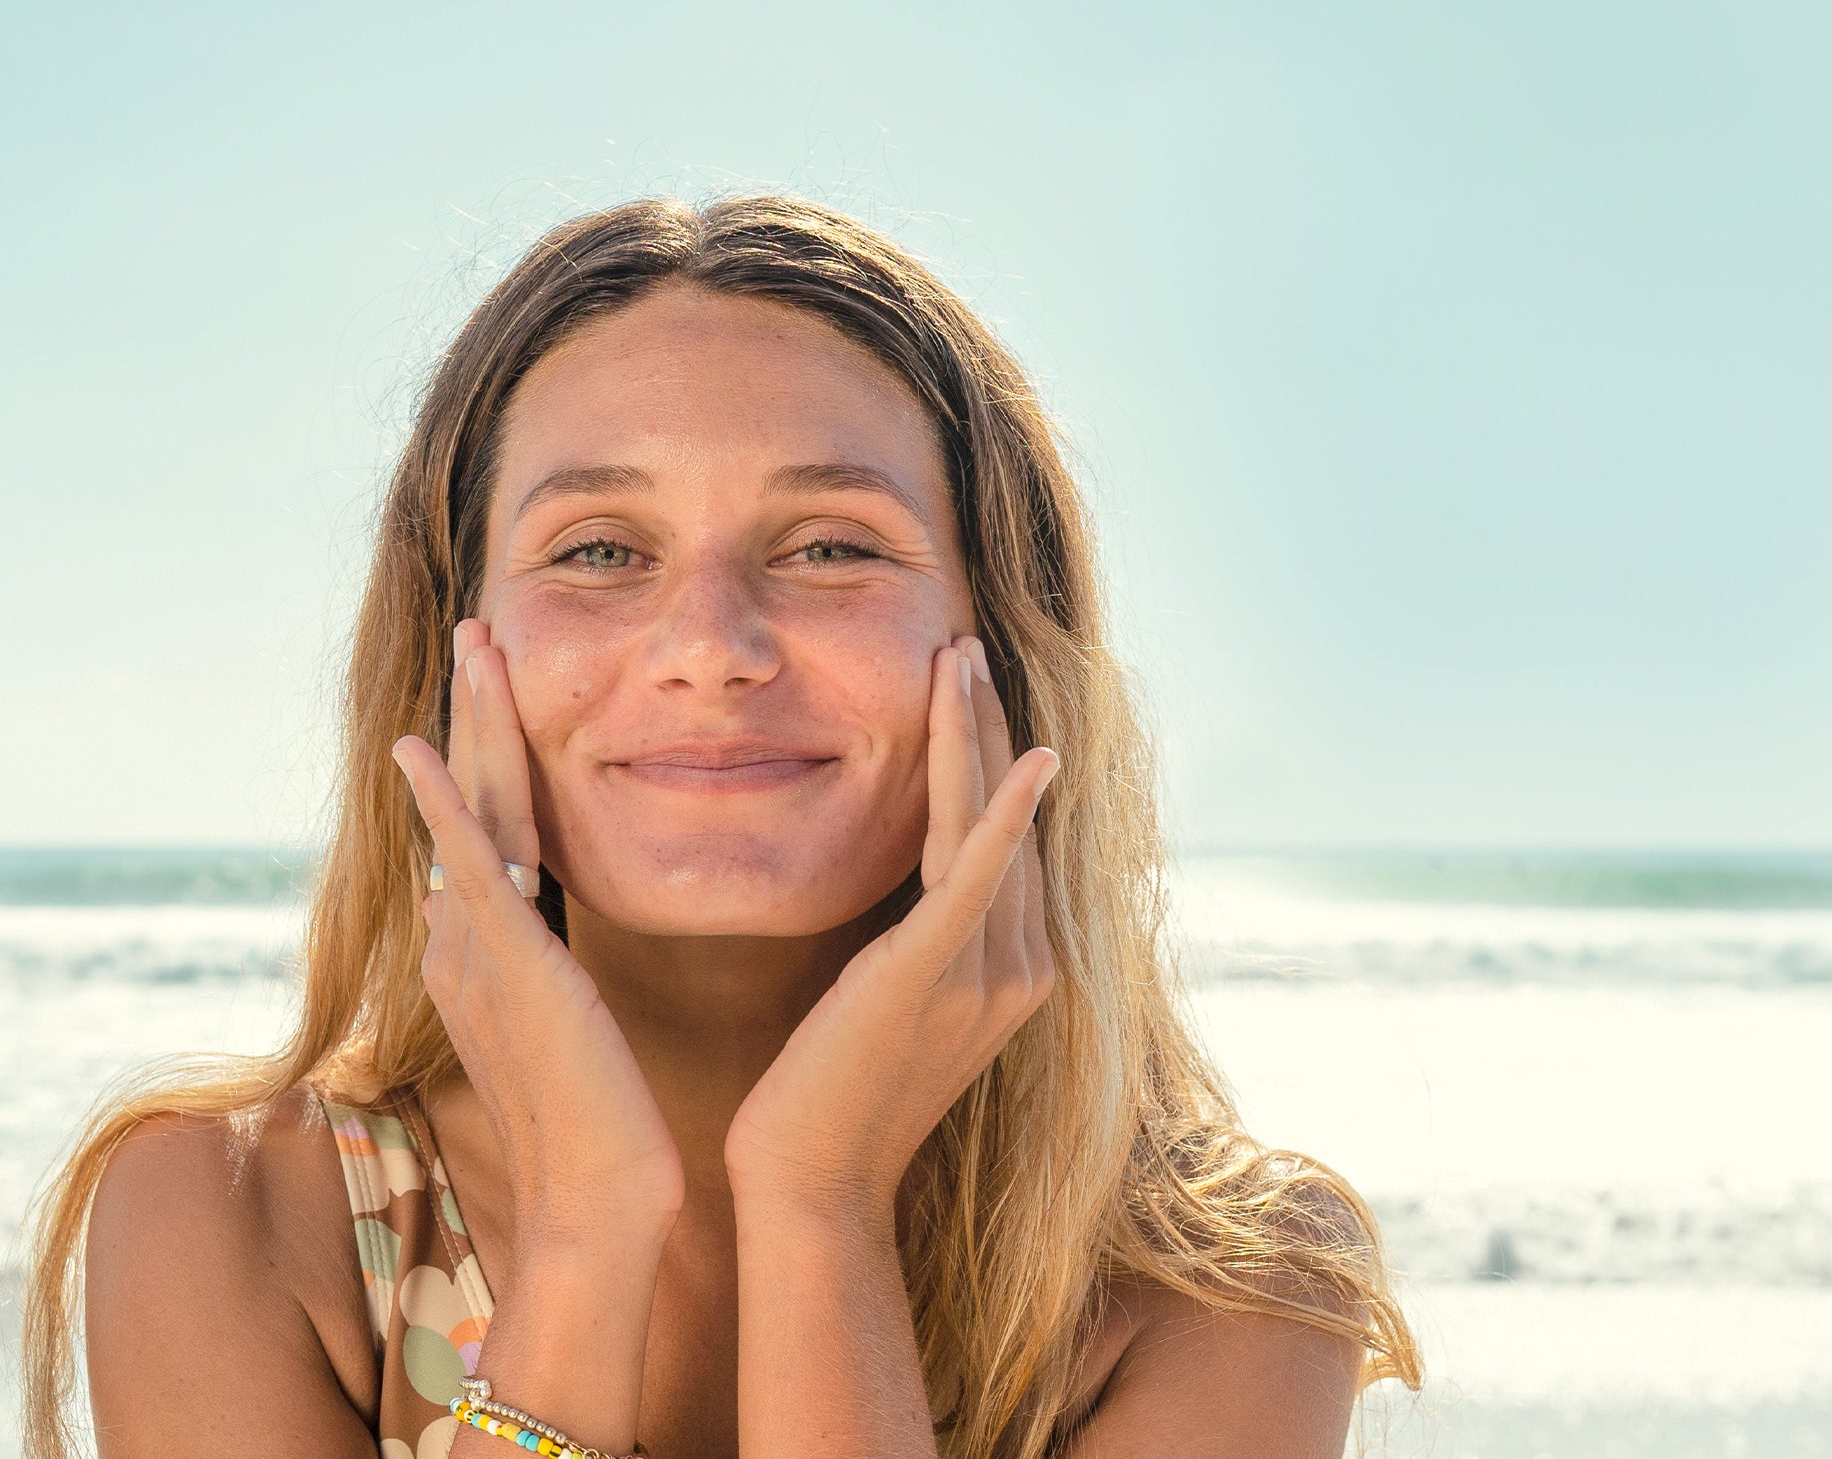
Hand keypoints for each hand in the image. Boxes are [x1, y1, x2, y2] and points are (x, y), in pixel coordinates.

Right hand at [391, 618, 685, 1238]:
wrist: (600, 1199)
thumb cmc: (600, 1131)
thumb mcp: (562, 1027)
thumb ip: (532, 965)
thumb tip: (476, 908)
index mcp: (487, 952)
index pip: (488, 829)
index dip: (494, 753)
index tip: (502, 685)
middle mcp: (469, 940)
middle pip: (474, 798)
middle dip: (477, 712)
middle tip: (483, 630)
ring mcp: (480, 947)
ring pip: (473, 806)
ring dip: (469, 720)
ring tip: (475, 642)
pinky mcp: (504, 962)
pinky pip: (465, 865)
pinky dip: (440, 804)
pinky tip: (416, 747)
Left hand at [722, 635, 1063, 1217]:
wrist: (809, 1187)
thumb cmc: (824, 1100)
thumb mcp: (882, 1004)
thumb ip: (909, 942)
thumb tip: (893, 887)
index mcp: (1013, 974)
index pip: (1009, 841)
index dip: (990, 759)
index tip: (965, 687)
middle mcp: (1021, 971)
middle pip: (1011, 819)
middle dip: (988, 726)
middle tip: (965, 644)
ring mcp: (987, 975)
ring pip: (988, 825)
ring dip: (977, 734)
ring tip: (959, 656)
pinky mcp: (934, 976)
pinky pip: (978, 876)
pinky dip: (999, 812)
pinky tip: (1022, 757)